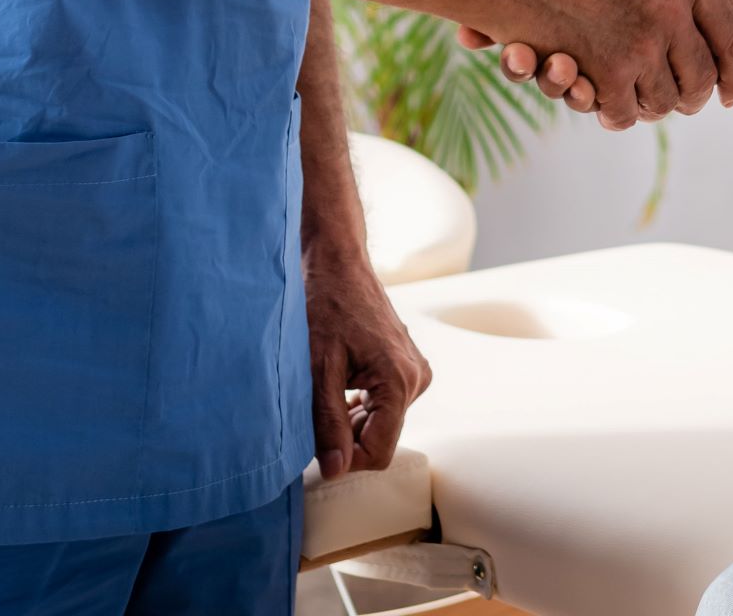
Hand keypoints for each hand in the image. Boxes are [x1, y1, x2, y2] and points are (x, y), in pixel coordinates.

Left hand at [304, 253, 431, 479]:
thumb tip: (336, 470)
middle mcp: (416, 376)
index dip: (345, 458)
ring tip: (327, 387)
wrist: (336, 262)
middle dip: (348, 435)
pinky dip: (360, 403)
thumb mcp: (317, 368)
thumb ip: (328, 422)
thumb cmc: (324, 305)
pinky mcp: (406, 362)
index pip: (379, 452)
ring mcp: (414, 368)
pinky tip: (340, 380)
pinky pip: (385, 402)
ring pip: (382, 421)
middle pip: (381, 437)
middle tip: (316, 407)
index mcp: (400, 379)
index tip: (317, 442)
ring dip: (352, 418)